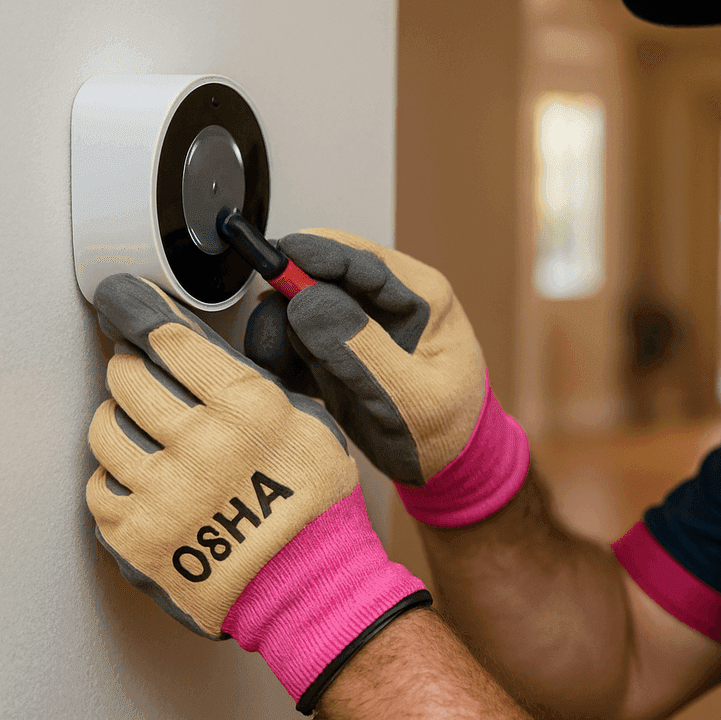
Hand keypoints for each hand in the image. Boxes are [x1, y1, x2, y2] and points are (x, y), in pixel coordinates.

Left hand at [86, 274, 427, 711]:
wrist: (308, 581)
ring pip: (104, 430)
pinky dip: (114, 477)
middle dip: (130, 366)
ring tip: (138, 425)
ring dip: (116, 419)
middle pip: (129, 377)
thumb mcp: (308, 420)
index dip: (142, 314)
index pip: (172, 339)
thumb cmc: (313, 502)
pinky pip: (99, 487)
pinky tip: (141, 477)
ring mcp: (163, 492)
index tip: (128, 303)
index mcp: (247, 406)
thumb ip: (256, 381)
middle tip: (138, 370)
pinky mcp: (137, 535)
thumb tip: (206, 345)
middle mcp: (201, 444)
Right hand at [244, 229, 487, 487]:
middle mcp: (391, 301)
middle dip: (289, 302)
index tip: (275, 260)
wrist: (448, 467)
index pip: (362, 260)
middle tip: (272, 341)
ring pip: (303, 308)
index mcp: (423, 297)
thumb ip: (360, 350)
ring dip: (282, 335)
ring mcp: (364, 323)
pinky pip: (299, 339)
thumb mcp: (410, 397)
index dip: (313, 255)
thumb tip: (308, 300)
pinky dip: (284, 357)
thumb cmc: (446, 431)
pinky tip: (291, 384)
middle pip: (324, 276)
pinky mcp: (342, 347)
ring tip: (283, 372)